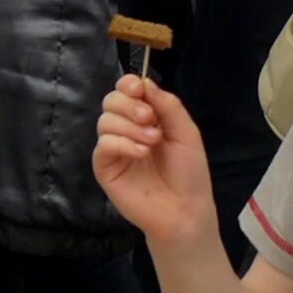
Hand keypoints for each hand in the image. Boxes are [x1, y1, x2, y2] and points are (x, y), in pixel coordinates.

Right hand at [92, 75, 217, 243]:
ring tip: (152, 141)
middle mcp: (126, 129)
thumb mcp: (186, 132)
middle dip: (129, 105)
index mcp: (145, 118)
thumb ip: (168, 105)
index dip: (128, 84)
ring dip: (130, 126)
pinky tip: (141, 153)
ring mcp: (113, 149)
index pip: (126, 91)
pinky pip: (103, 145)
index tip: (138, 88)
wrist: (185, 210)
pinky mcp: (104, 168)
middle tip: (150, 118)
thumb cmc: (189, 173)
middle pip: (110, 101)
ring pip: (105, 121)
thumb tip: (145, 82)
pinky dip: (122, 143)